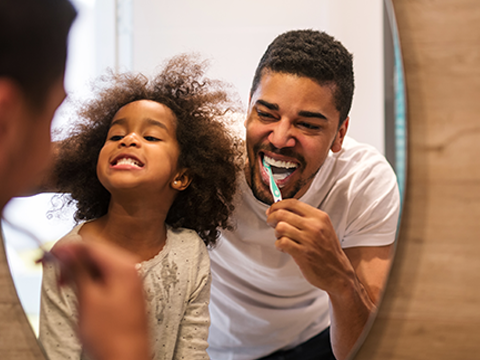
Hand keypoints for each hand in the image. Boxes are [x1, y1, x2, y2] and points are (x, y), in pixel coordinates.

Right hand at [51, 241, 149, 359]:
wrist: (127, 358)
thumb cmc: (112, 336)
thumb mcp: (88, 299)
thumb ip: (77, 270)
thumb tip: (66, 252)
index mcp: (124, 266)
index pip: (92, 246)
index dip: (68, 249)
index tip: (52, 255)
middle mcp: (132, 269)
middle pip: (97, 253)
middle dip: (74, 260)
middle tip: (56, 271)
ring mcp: (131, 280)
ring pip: (100, 264)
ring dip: (81, 270)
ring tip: (65, 284)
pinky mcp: (128, 291)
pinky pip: (107, 276)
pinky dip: (91, 279)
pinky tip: (81, 290)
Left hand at [266, 199, 354, 294]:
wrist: (338, 272)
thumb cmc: (327, 250)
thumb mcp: (322, 228)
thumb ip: (305, 218)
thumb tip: (280, 210)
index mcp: (319, 217)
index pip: (292, 203)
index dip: (277, 205)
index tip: (272, 209)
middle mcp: (314, 226)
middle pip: (283, 213)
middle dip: (272, 217)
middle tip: (271, 223)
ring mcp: (308, 240)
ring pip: (280, 227)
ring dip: (276, 233)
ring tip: (281, 237)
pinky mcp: (302, 253)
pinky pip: (282, 242)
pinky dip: (278, 244)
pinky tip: (283, 247)